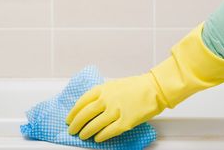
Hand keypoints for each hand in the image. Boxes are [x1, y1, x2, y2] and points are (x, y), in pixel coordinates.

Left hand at [66, 23, 223, 142]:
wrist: (154, 88)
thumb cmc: (135, 86)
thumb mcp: (113, 85)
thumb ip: (101, 95)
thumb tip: (89, 107)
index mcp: (102, 89)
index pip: (81, 102)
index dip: (73, 112)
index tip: (69, 118)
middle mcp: (106, 100)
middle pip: (85, 115)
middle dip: (76, 124)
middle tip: (72, 129)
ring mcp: (116, 111)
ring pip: (94, 125)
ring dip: (86, 131)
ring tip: (82, 135)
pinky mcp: (125, 121)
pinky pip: (109, 132)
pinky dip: (101, 136)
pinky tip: (97, 139)